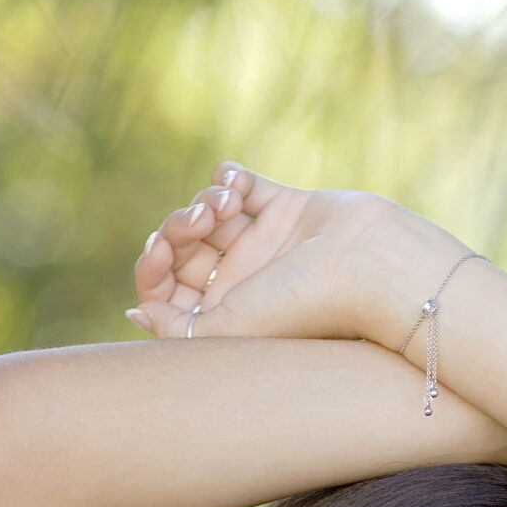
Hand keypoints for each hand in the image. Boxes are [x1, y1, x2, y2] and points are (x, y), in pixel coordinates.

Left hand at [126, 163, 444, 349]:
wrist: (370, 265)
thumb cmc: (304, 305)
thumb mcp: (227, 329)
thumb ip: (175, 327)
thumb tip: (136, 312)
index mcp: (227, 316)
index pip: (165, 290)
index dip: (151, 266)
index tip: (159, 250)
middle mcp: (243, 283)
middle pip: (182, 248)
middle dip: (178, 227)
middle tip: (200, 223)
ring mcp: (264, 243)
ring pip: (207, 211)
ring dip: (204, 199)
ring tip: (226, 205)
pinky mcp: (287, 208)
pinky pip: (241, 182)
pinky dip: (228, 176)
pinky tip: (236, 184)